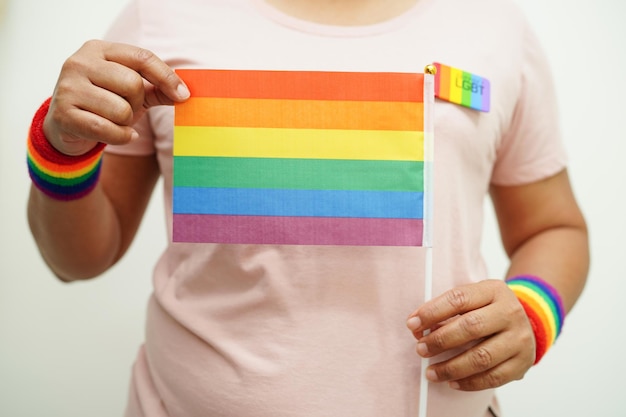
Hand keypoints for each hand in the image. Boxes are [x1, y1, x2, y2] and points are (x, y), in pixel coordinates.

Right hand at [43, 40, 189, 155]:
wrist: (66, 126)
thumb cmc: (104, 104)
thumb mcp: (131, 92)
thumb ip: (158, 89)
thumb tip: (184, 94)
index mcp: (99, 49)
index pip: (142, 57)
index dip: (167, 77)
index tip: (184, 95)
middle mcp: (79, 62)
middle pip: (133, 84)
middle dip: (137, 103)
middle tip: (126, 109)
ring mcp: (68, 88)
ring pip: (121, 110)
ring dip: (126, 122)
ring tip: (114, 121)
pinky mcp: (63, 114)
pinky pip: (107, 130)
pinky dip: (120, 137)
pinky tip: (116, 135)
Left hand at [406, 279, 534, 390]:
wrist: (525, 323)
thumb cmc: (488, 310)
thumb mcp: (472, 300)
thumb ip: (446, 311)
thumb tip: (417, 328)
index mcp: (494, 290)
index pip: (458, 298)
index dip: (432, 312)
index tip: (412, 324)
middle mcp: (510, 312)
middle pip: (471, 327)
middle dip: (440, 340)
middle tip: (420, 349)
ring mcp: (519, 339)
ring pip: (481, 357)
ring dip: (451, 367)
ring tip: (430, 372)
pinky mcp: (523, 362)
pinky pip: (493, 378)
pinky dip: (469, 383)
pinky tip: (451, 382)